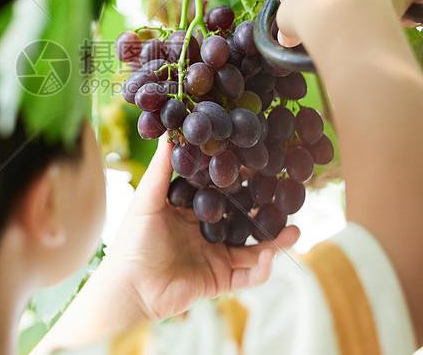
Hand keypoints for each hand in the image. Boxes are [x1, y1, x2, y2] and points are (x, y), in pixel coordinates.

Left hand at [103, 136, 299, 320]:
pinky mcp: (220, 282)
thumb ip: (160, 170)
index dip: (239, 178)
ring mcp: (216, 257)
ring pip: (253, 248)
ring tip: (294, 229)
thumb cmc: (132, 243)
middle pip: (242, 218)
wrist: (128, 288)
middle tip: (287, 193)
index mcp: (190, 211)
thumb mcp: (147, 201)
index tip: (259, 161)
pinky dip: (262, 270)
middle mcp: (207, 233)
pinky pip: (248, 277)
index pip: (221, 192)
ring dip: (275, 240)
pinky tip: (270, 257)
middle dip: (265, 208)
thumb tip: (167, 133)